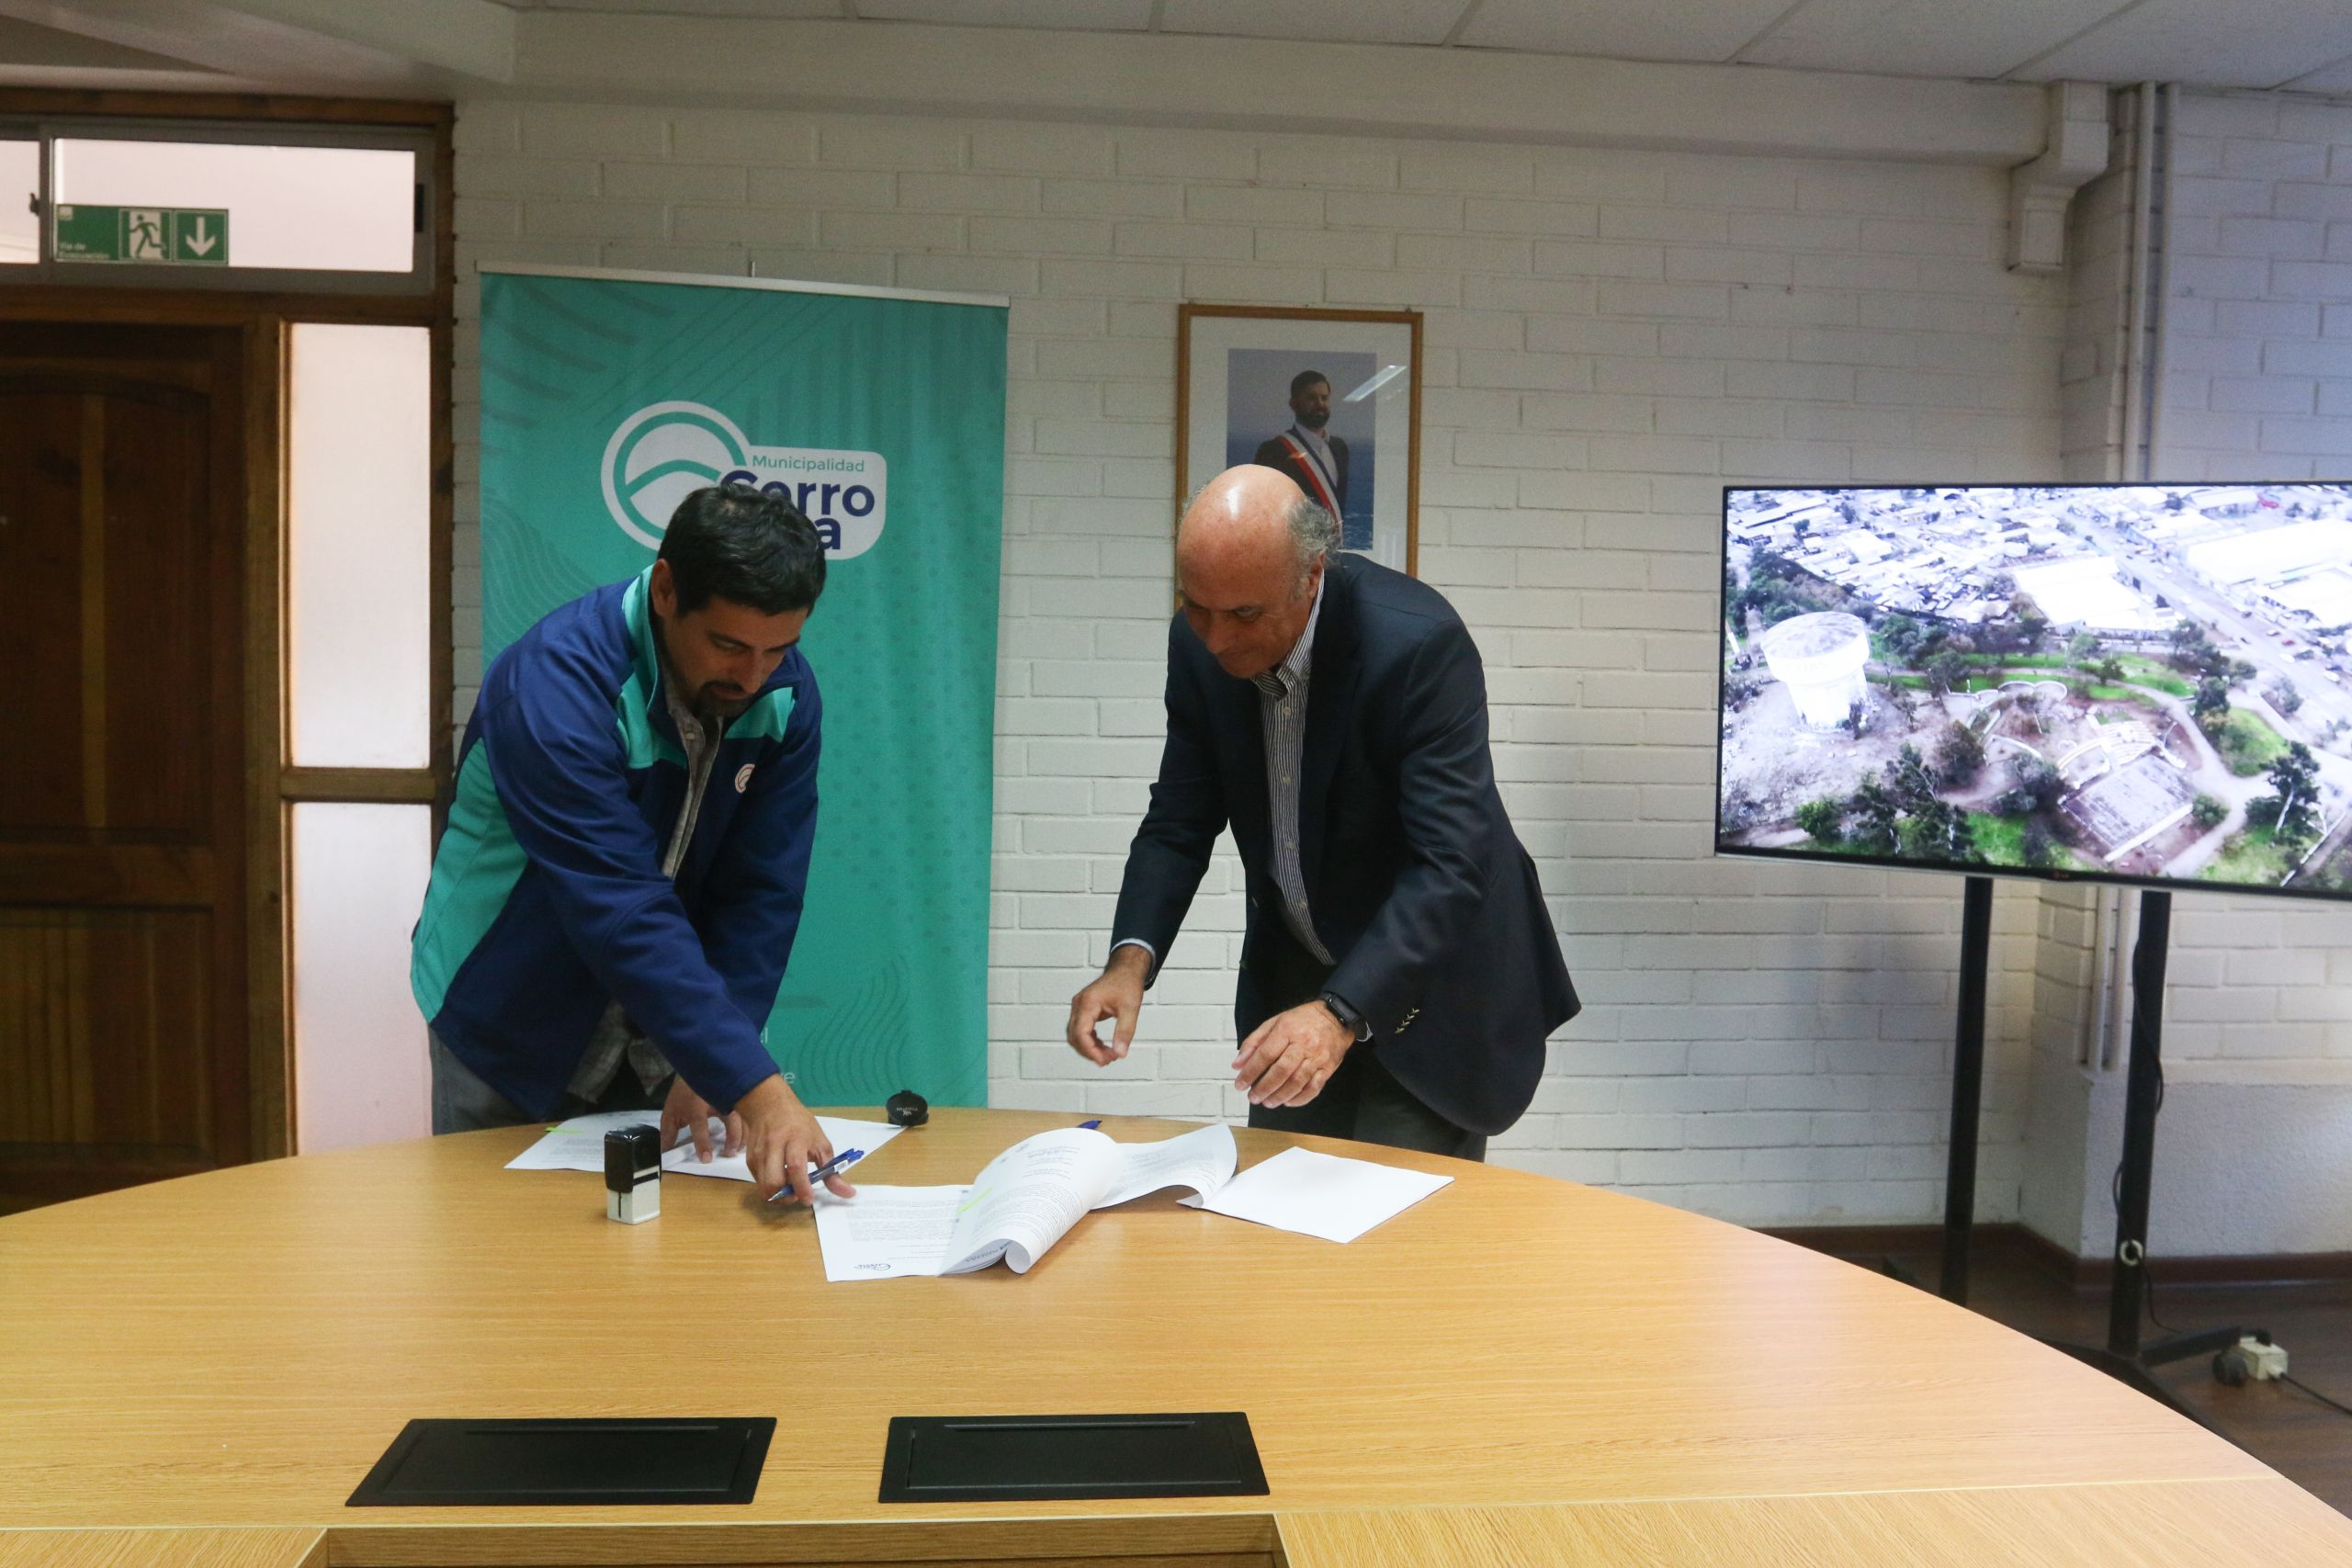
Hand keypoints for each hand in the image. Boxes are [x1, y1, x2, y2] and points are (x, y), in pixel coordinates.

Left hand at [660, 1075, 744, 1163]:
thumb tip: (666, 1153)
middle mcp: (716, 1101)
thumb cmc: (684, 1094)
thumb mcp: (671, 1112)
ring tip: (738, 1149)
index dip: (703, 1143)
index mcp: (696, 1105)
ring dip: (744, 1135)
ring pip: (744, 1116)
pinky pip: (749, 1113)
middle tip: (729, 1154)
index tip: (707, 1159)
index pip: (700, 1126)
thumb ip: (668, 1133)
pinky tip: (747, 1138)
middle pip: (731, 1120)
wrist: (697, 1067)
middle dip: (733, 1139)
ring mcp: (730, 1098)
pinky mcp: (739, 1097)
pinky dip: (750, 1127)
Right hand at [733, 1074, 856, 1205]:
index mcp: (796, 1138)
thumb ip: (832, 1171)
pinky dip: (770, 1187)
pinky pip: (758, 1182)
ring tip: (790, 1188)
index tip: (809, 1199)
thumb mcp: (821, 1142)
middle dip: (786, 1196)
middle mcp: (774, 1146)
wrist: (770, 1106)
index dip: (802, 1187)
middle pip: (774, 1181)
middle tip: (798, 1194)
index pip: (796, 1167)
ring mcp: (759, 1153)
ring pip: (764, 1186)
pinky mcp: (750, 1159)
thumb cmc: (800, 1125)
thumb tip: (848, 1193)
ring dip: (778, 1195)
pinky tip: (780, 1179)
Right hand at [1067, 946, 1148, 1064]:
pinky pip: (1081, 1030)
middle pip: (1075, 1037)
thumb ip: (1125, 1031)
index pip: (1081, 1033)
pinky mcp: (1083, 1010)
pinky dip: (1090, 1041)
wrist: (1125, 970)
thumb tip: (1120, 1053)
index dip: (1091, 1051)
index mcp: (1088, 1003)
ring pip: (1076, 1035)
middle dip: (1090, 1052)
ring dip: (1089, 1048)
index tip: (1105, 1060)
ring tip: (1108, 1056)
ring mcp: (1079, 1007)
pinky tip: (1103, 1047)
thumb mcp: (1130, 1008)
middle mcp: (1079, 1005)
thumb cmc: (1127, 984)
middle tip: (1109, 1060)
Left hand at [1233, 1000, 1353, 1107]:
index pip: (1265, 1055)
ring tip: (1267, 1102)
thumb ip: (1254, 1042)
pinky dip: (1300, 1099)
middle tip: (1253, 1097)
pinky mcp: (1328, 1068)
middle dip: (1264, 1088)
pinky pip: (1314, 1088)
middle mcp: (1303, 1045)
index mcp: (1286, 1031)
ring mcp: (1317, 1058)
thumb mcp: (1274, 1022)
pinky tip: (1288, 1102)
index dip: (1250, 1072)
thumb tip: (1238, 1064)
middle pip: (1281, 1071)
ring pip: (1297, 1082)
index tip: (1240, 1084)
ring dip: (1280, 1096)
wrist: (1336, 1017)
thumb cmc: (1302, 1020)